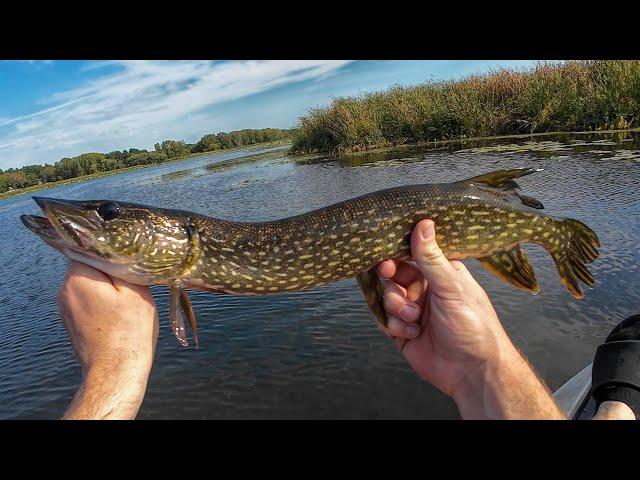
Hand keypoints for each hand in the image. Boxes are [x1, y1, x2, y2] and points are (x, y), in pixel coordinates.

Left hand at [58, 260, 157, 418]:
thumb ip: (123, 265)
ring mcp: (66, 308)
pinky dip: (101, 303)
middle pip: (88, 266)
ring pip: (88, 285)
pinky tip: (118, 315)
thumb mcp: (136, 290)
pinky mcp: (72, 322)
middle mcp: (65, 290)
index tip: (127, 260)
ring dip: (106, 288)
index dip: (110, 251)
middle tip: (132, 283)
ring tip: (127, 301)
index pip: (88, 248)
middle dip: (108, 271)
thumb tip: (118, 250)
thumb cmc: (129, 330)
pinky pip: (87, 301)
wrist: (116, 370)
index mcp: (77, 277)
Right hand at [375, 219, 563, 418]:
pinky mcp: (403, 332)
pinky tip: (411, 332)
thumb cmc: (473, 325)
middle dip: (391, 281)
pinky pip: (384, 320)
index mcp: (441, 273)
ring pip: (387, 298)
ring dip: (396, 306)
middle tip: (389, 277)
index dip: (397, 253)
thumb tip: (424, 223)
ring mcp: (413, 311)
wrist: (472, 372)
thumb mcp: (451, 287)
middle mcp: (425, 289)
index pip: (412, 254)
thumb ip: (432, 257)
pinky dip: (394, 325)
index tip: (388, 256)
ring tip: (414, 318)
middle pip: (393, 276)